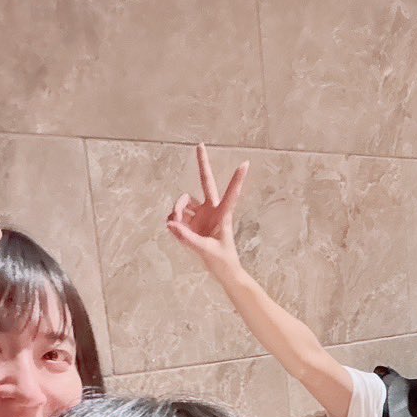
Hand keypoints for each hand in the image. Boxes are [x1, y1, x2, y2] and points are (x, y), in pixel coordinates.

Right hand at [166, 143, 247, 274]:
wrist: (222, 272)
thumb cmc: (223, 261)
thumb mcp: (206, 251)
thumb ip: (188, 238)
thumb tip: (171, 224)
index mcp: (223, 216)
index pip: (231, 194)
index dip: (236, 179)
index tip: (245, 163)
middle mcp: (212, 211)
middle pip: (205, 182)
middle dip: (202, 164)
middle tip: (200, 145)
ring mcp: (201, 215)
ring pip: (184, 201)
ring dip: (177, 208)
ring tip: (174, 222)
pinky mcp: (191, 222)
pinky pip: (177, 215)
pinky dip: (173, 220)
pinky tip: (173, 229)